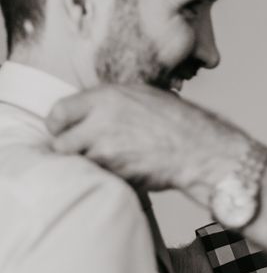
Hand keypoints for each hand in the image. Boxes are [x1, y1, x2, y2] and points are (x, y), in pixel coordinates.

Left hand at [46, 84, 254, 197]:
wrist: (200, 148)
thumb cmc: (178, 122)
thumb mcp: (145, 96)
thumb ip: (112, 102)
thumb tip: (89, 111)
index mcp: (107, 97)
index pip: (59, 111)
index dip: (59, 124)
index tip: (65, 131)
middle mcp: (101, 120)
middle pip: (61, 141)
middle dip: (72, 148)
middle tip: (88, 150)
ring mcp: (106, 148)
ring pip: (78, 162)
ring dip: (90, 163)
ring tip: (113, 159)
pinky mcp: (115, 171)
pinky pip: (99, 176)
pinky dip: (107, 175)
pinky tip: (127, 167)